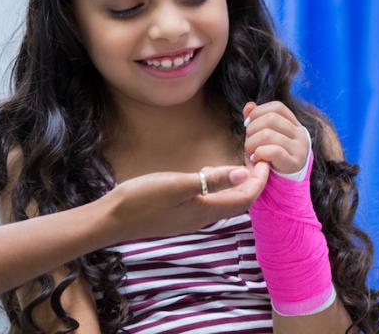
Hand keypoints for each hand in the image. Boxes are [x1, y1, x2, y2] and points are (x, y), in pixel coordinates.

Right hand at [102, 162, 270, 241]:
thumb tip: (242, 172)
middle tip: (257, 159)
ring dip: (236, 184)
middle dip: (252, 182)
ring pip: (224, 201)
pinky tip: (208, 173)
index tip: (266, 159)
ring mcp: (190, 217)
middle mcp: (202, 217)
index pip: (245, 198)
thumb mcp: (177, 185)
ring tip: (240, 163)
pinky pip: (209, 200)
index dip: (260, 180)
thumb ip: (211, 180)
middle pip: (238, 202)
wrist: (112, 220)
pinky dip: (217, 186)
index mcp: (206, 210)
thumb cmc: (141, 200)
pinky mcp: (179, 214)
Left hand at [243, 101, 309, 175]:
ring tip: (250, 153)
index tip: (247, 124)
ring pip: (268, 134)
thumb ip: (256, 121)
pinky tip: (256, 160)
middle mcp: (301, 134)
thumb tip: (249, 105)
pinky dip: (259, 154)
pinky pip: (273, 151)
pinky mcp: (295, 163)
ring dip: (252, 144)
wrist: (282, 184)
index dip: (258, 112)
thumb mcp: (262, 138)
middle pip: (270, 119)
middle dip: (252, 129)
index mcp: (294, 124)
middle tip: (248, 143)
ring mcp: (300, 148)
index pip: (277, 107)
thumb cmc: (269, 158)